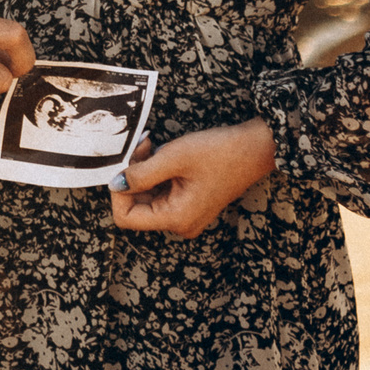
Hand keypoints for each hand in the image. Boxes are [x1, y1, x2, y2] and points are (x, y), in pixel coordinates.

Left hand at [109, 120, 276, 238]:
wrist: (255, 148)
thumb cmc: (220, 152)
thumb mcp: (173, 158)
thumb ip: (140, 174)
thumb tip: (114, 184)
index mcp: (176, 218)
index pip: (126, 218)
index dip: (118, 192)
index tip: (125, 165)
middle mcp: (180, 223)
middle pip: (135, 206)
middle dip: (131, 176)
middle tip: (139, 148)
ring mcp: (185, 214)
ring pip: (146, 196)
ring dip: (142, 170)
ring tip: (150, 146)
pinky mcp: (188, 203)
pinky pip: (160, 191)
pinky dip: (154, 172)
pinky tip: (159, 152)